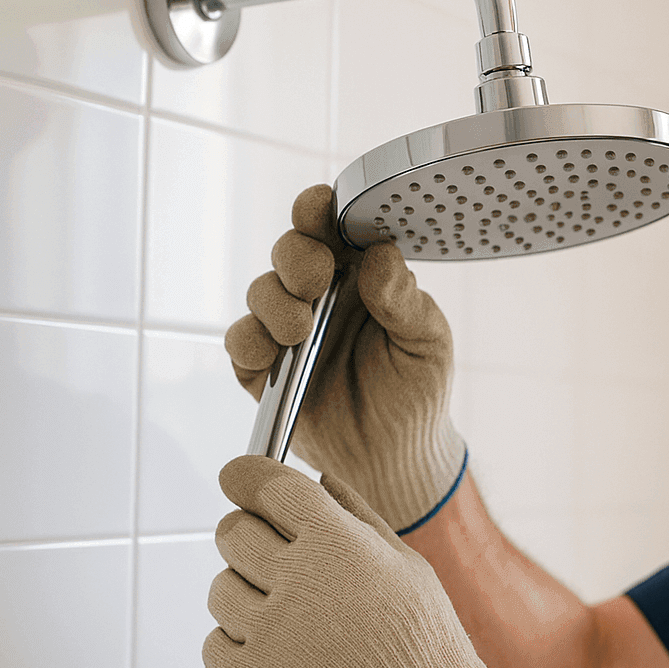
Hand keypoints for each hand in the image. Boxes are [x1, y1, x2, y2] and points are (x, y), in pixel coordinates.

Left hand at [204, 455, 531, 667]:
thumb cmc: (426, 648)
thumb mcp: (407, 565)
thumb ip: (355, 516)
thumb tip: (320, 481)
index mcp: (337, 542)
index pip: (264, 484)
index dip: (244, 475)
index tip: (240, 479)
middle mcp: (296, 579)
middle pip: (232, 530)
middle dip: (249, 535)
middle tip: (278, 559)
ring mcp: (266, 630)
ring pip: (219, 587)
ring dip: (244, 594)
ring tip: (293, 618)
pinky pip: (215, 642)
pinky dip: (238, 644)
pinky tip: (282, 652)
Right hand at [224, 184, 466, 530]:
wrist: (394, 459)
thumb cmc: (418, 392)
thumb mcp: (427, 344)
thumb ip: (405, 301)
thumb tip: (381, 256)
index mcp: (364, 276)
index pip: (336, 230)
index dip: (320, 211)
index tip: (317, 208)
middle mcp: (323, 295)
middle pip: (291, 251)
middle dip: (296, 256)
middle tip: (316, 278)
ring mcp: (290, 331)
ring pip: (262, 292)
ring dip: (275, 300)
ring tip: (301, 327)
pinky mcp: (265, 370)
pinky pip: (242, 344)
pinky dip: (249, 341)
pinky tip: (271, 350)